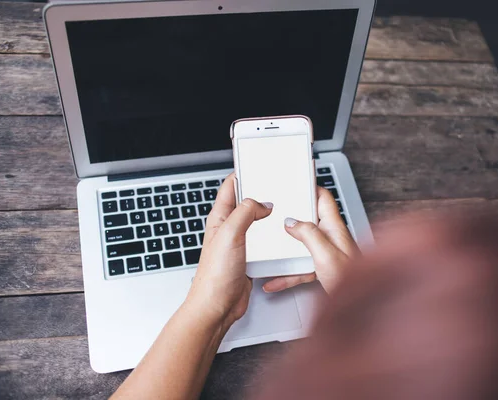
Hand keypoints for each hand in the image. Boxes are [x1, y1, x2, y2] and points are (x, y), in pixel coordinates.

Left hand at [185, 173, 272, 328]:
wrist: (217, 307)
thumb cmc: (214, 276)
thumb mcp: (230, 234)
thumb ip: (245, 212)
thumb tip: (262, 203)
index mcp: (219, 218)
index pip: (231, 186)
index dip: (244, 173)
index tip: (259, 163)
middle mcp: (229, 228)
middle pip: (248, 202)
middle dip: (263, 193)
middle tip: (278, 186)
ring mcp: (240, 242)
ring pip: (258, 222)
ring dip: (270, 217)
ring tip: (283, 210)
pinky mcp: (250, 257)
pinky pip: (265, 241)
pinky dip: (274, 237)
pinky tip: (282, 237)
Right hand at [263, 187, 358, 293]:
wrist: (364, 310)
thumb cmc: (352, 281)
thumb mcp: (326, 254)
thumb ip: (309, 234)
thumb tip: (291, 222)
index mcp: (334, 228)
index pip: (323, 198)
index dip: (311, 186)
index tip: (297, 178)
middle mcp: (332, 238)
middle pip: (309, 220)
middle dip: (291, 216)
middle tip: (276, 211)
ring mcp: (327, 254)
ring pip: (302, 246)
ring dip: (286, 249)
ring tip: (270, 249)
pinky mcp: (323, 270)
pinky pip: (301, 268)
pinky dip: (287, 274)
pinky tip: (275, 281)